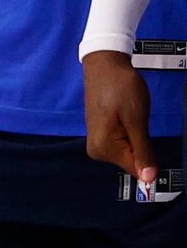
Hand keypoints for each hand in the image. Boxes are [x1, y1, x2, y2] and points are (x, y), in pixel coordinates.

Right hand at [85, 48, 156, 186]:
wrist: (105, 67)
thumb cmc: (121, 89)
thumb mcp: (137, 120)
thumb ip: (143, 151)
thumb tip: (149, 180)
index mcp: (104, 148)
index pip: (135, 168)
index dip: (150, 157)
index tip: (147, 135)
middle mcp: (97, 150)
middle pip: (131, 160)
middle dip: (141, 143)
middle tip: (136, 120)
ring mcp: (97, 143)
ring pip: (128, 151)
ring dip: (136, 137)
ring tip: (128, 116)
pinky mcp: (99, 135)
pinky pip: (122, 143)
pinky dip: (130, 133)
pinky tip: (125, 117)